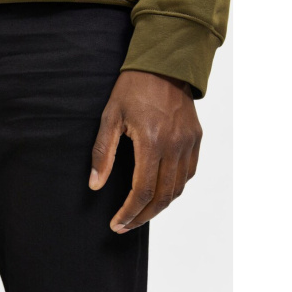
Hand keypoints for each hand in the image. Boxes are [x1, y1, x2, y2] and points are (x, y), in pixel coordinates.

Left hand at [89, 70, 202, 233]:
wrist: (163, 65)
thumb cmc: (132, 88)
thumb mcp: (110, 117)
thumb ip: (102, 153)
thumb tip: (95, 184)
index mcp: (152, 141)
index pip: (143, 190)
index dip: (129, 212)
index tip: (116, 224)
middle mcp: (175, 146)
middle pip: (163, 196)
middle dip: (143, 216)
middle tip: (125, 226)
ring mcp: (189, 143)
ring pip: (178, 188)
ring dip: (159, 206)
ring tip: (140, 214)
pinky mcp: (196, 139)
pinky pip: (189, 173)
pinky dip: (175, 189)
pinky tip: (161, 192)